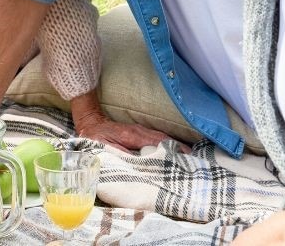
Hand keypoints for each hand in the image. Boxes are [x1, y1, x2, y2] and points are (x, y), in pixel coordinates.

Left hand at [74, 110, 189, 153]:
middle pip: (165, 139)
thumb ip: (120, 155)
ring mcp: (141, 130)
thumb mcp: (104, 147)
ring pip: (163, 138)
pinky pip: (157, 139)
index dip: (174, 150)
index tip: (188, 159)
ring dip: (176, 148)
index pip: (159, 141)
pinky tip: (175, 154)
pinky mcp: (140, 133)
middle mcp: (140, 130)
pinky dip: (168, 145)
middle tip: (194, 163)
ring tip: (190, 160)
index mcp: (134, 134)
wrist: (89, 122)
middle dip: (180, 150)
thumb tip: (138, 162)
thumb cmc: (95, 137)